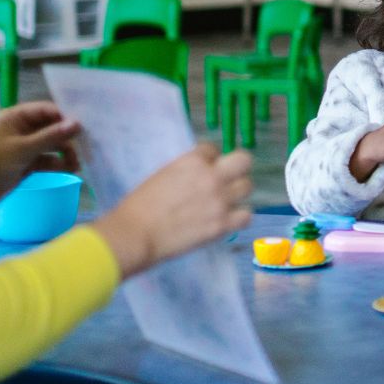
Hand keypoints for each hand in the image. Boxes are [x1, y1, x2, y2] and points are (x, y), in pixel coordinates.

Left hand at [0, 101, 80, 197]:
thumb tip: (77, 124)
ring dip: (65, 153)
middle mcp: (20, 129)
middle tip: (85, 147)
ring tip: (76, 164)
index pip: (45, 111)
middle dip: (66, 138)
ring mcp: (24, 147)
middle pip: (50, 128)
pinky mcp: (26, 164)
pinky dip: (58, 164)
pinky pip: (47, 160)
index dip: (64, 117)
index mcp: (14, 117)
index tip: (83, 127)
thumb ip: (51, 136)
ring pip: (51, 146)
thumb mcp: (23, 148)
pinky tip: (70, 169)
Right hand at [92, 144, 252, 277]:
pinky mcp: (222, 224)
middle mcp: (211, 177)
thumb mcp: (164, 174)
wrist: (135, 234)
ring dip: (237, 193)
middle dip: (237, 168)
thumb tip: (201, 172)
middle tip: (227, 179)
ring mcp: (219, 200)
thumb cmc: (141, 205)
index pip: (213, 149)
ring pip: (247, 187)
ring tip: (224, 201)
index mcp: (193, 160)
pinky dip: (238, 217)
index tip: (202, 170)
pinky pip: (246, 215)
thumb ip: (187, 170)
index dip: (209, 160)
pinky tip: (227, 219)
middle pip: (244, 161)